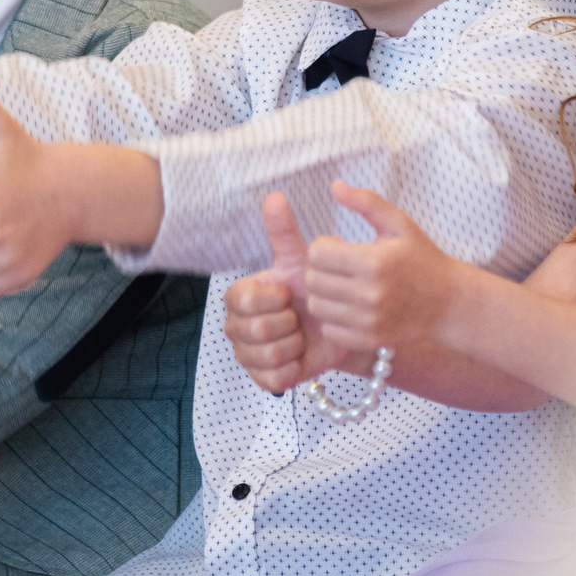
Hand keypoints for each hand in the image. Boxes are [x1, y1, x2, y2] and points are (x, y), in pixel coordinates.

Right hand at [226, 193, 361, 393]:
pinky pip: (274, 379)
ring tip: (301, 335)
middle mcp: (236, 325)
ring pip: (265, 355)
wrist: (339, 327)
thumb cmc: (316, 291)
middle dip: (287, 323)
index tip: (291, 294)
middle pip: (254, 329)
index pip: (244, 299)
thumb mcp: (302, 260)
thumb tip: (274, 196)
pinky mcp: (262, 380)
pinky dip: (293, 368)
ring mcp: (247, 354)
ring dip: (293, 345)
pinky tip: (301, 355)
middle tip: (299, 317)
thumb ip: (284, 231)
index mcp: (239, 295)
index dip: (273, 299)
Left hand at [303, 182, 460, 359]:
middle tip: (339, 266)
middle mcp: (371, 294)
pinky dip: (333, 318)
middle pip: (313, 281)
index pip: (318, 253)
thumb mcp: (399, 223)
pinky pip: (330, 330)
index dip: (324, 246)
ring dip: (324, 294)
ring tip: (342, 285)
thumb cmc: (420, 257)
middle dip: (320, 269)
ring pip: (317, 306)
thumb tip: (335, 185)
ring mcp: (370, 321)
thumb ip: (366, 202)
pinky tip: (349, 306)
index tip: (340, 246)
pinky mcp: (370, 340)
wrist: (448, 301)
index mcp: (375, 261)